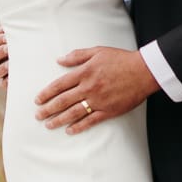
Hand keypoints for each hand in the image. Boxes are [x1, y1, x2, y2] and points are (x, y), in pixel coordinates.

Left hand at [35, 46, 159, 132]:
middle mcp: (89, 88)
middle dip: (48, 109)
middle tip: (37, 115)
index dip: (47, 93)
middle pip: (63, 101)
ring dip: (59, 120)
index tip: (38, 99)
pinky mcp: (109, 110)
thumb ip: (77, 56)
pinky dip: (79, 126)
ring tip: (48, 125)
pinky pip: (91, 121)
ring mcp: (99, 100)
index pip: (59, 85)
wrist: (143, 71)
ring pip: (74, 112)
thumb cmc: (121, 59)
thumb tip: (59, 60)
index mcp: (85, 72)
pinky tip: (70, 130)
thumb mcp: (98, 51)